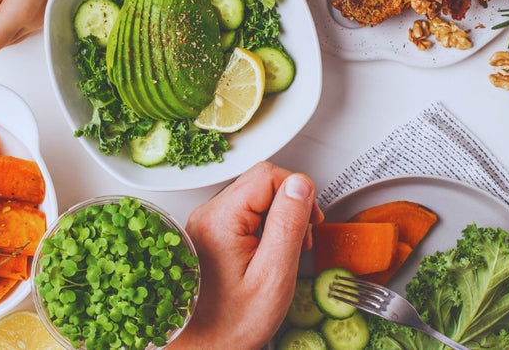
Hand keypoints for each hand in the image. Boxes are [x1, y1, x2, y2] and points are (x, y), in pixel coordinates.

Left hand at [170, 162, 323, 348]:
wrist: (199, 346)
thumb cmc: (231, 323)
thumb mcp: (273, 275)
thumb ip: (288, 225)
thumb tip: (300, 184)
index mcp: (220, 219)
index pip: (267, 175)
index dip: (297, 193)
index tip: (309, 222)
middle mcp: (208, 215)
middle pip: (260, 183)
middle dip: (289, 207)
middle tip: (301, 240)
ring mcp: (206, 224)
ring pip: (253, 198)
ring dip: (277, 219)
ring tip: (284, 253)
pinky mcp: (209, 235)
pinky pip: (243, 216)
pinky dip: (263, 230)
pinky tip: (267, 256)